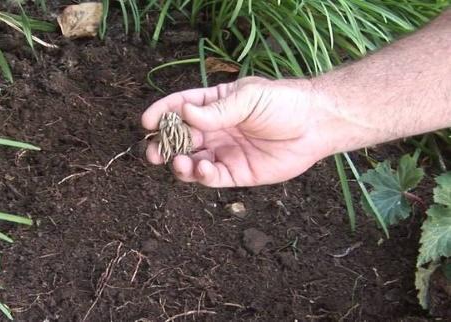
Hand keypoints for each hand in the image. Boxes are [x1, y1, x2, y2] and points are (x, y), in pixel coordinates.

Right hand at [141, 76, 334, 186]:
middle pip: (181, 138)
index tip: (146, 121)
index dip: (162, 113)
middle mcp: (215, 129)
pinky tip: (203, 169)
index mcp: (215, 105)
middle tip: (154, 152)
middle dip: (163, 145)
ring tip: (179, 162)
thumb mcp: (249, 98)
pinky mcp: (235, 173)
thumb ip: (217, 110)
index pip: (181, 107)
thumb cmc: (283, 103)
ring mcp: (224, 152)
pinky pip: (212, 178)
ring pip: (192, 161)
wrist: (314, 126)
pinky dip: (202, 176)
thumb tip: (184, 114)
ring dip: (179, 164)